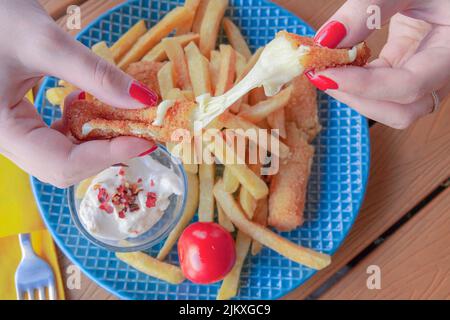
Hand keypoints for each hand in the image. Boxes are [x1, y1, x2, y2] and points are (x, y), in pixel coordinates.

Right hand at [0, 0, 157, 186]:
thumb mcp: (46, 43)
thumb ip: (95, 74)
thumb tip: (143, 101)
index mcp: (3, 130)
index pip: (63, 163)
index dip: (108, 155)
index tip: (144, 140)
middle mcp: (7, 141)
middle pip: (66, 166)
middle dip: (107, 151)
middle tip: (140, 132)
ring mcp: (15, 135)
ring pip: (65, 156)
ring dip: (98, 141)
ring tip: (119, 118)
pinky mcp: (24, 125)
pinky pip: (59, 140)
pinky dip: (83, 128)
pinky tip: (86, 103)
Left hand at [306, 0, 449, 128]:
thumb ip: (369, 8)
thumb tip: (327, 40)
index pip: (409, 85)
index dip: (364, 86)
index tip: (325, 74)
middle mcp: (442, 71)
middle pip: (401, 110)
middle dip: (356, 98)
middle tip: (320, 75)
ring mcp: (423, 72)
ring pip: (389, 106)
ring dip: (353, 94)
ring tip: (324, 71)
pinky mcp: (405, 66)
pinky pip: (380, 88)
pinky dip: (355, 81)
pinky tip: (336, 65)